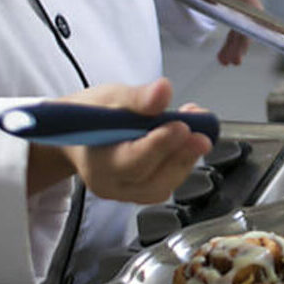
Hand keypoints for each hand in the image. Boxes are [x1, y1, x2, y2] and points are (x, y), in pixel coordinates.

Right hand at [27, 77, 211, 202]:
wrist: (80, 132)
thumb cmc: (91, 115)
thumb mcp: (110, 96)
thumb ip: (137, 97)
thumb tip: (163, 90)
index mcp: (97, 163)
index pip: (132, 162)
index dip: (159, 145)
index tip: (182, 126)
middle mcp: (112, 185)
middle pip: (152, 180)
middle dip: (181, 155)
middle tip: (202, 133)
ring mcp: (128, 193)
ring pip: (164, 184)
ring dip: (186, 155)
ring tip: (197, 124)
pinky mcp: (144, 191)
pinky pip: (167, 181)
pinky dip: (182, 159)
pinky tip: (189, 135)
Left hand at [170, 0, 261, 64]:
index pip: (251, 5)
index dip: (257, 23)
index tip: (259, 39)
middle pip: (247, 19)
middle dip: (242, 40)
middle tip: (233, 60)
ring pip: (240, 22)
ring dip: (236, 42)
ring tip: (227, 61)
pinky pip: (232, 20)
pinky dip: (230, 35)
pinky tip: (224, 50)